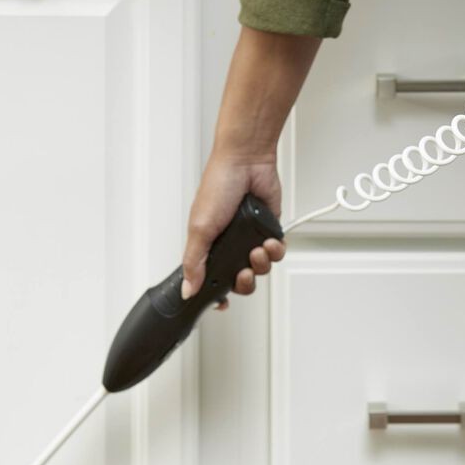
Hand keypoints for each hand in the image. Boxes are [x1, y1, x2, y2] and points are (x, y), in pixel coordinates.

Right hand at [182, 149, 285, 310]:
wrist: (247, 162)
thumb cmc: (218, 186)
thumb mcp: (200, 228)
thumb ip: (194, 262)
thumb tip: (188, 289)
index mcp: (208, 246)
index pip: (212, 280)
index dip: (218, 295)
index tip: (222, 302)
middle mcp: (229, 245)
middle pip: (239, 281)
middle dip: (244, 281)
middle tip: (244, 272)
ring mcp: (250, 239)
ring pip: (260, 269)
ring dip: (261, 264)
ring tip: (257, 249)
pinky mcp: (268, 231)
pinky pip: (276, 253)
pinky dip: (275, 251)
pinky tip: (269, 241)